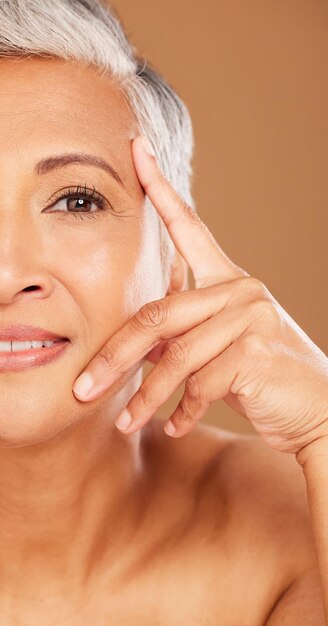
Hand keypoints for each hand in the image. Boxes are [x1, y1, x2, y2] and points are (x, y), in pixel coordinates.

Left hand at [72, 136, 327, 454]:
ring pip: (176, 355)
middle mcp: (240, 289)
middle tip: (83, 390)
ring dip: (145, 398)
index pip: (189, 226)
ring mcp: (251, 317)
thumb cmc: (260, 378)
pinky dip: (181, 410)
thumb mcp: (216, 349)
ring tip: (125, 423)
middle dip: (114, 358)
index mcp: (228, 279)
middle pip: (157, 315)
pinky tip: (173, 426)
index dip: (160, 188)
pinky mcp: (256, 351)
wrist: (316, 412)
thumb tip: (131, 346)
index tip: (136, 149)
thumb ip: (182, 336)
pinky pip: (200, 382)